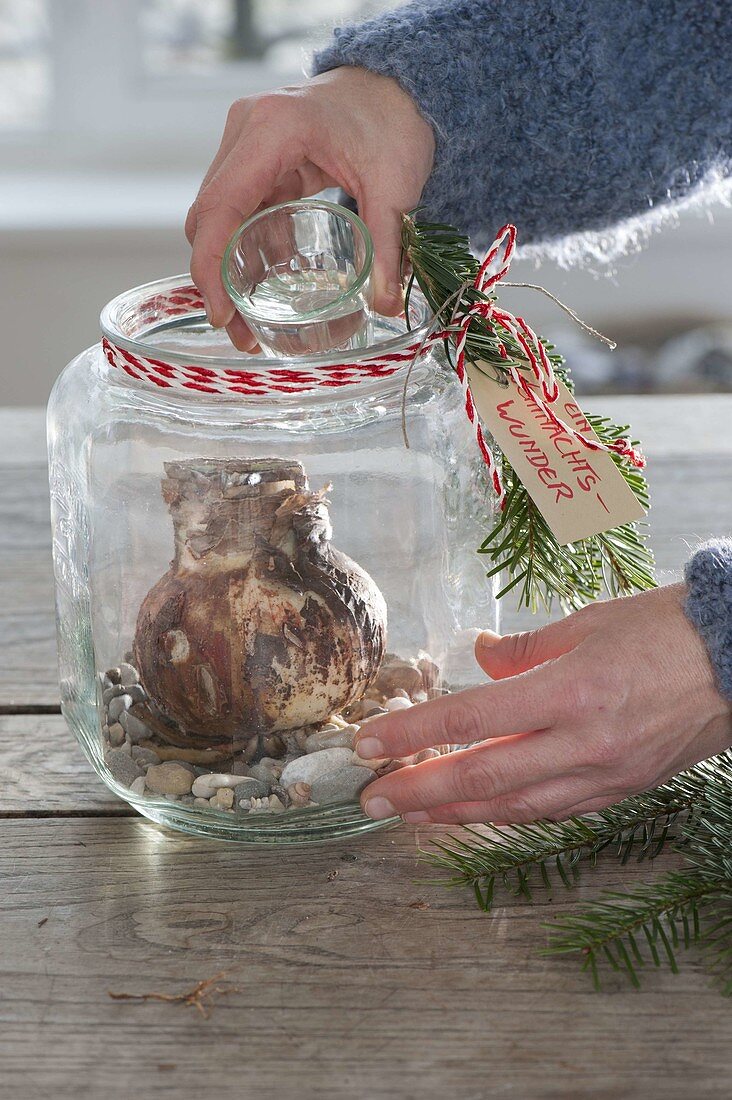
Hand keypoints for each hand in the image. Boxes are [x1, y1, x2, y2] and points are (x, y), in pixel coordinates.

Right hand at [186, 66, 434, 348]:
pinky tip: (263, 286)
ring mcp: (245, 143)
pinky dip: (245, 249)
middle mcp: (246, 131)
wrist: (397, 86)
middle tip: (240, 330)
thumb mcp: (396, 186)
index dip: (212, 266)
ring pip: (217, 217)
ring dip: (227, 268)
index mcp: (272, 129)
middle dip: (217, 278)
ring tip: (249, 321)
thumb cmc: (392, 121)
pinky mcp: (255, 159)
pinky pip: (238, 211)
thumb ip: (388, 247)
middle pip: (208, 217)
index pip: (220, 207)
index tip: (222, 313)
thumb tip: (386, 305)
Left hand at [356, 584, 731, 823]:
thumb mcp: (587, 622)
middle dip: (420, 790)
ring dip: (455, 812)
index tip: (367, 742)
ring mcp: (604, 773)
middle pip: (484, 775)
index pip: (470, 717)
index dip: (412, 733)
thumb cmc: (663, 630)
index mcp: (572, 689)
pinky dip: (506, 814)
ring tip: (409, 814)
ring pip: (515, 806)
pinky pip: (551, 811)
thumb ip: (524, 648)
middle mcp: (584, 741)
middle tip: (370, 799)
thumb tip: (480, 658)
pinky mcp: (621, 790)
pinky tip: (475, 812)